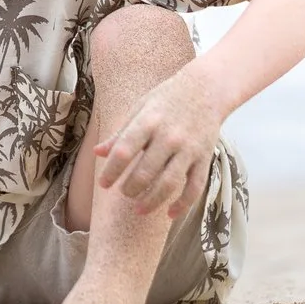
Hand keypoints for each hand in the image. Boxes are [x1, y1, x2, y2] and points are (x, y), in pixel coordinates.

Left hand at [95, 65, 226, 218]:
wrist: (206, 89)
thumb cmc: (167, 98)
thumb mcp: (140, 108)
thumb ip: (120, 133)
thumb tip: (98, 153)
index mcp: (148, 122)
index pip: (124, 152)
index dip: (111, 171)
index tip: (103, 184)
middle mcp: (168, 137)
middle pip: (145, 172)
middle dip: (130, 188)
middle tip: (123, 193)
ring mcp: (188, 149)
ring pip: (169, 184)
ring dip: (152, 201)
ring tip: (139, 209)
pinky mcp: (205, 158)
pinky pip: (195, 187)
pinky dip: (183, 204)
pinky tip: (170, 213)